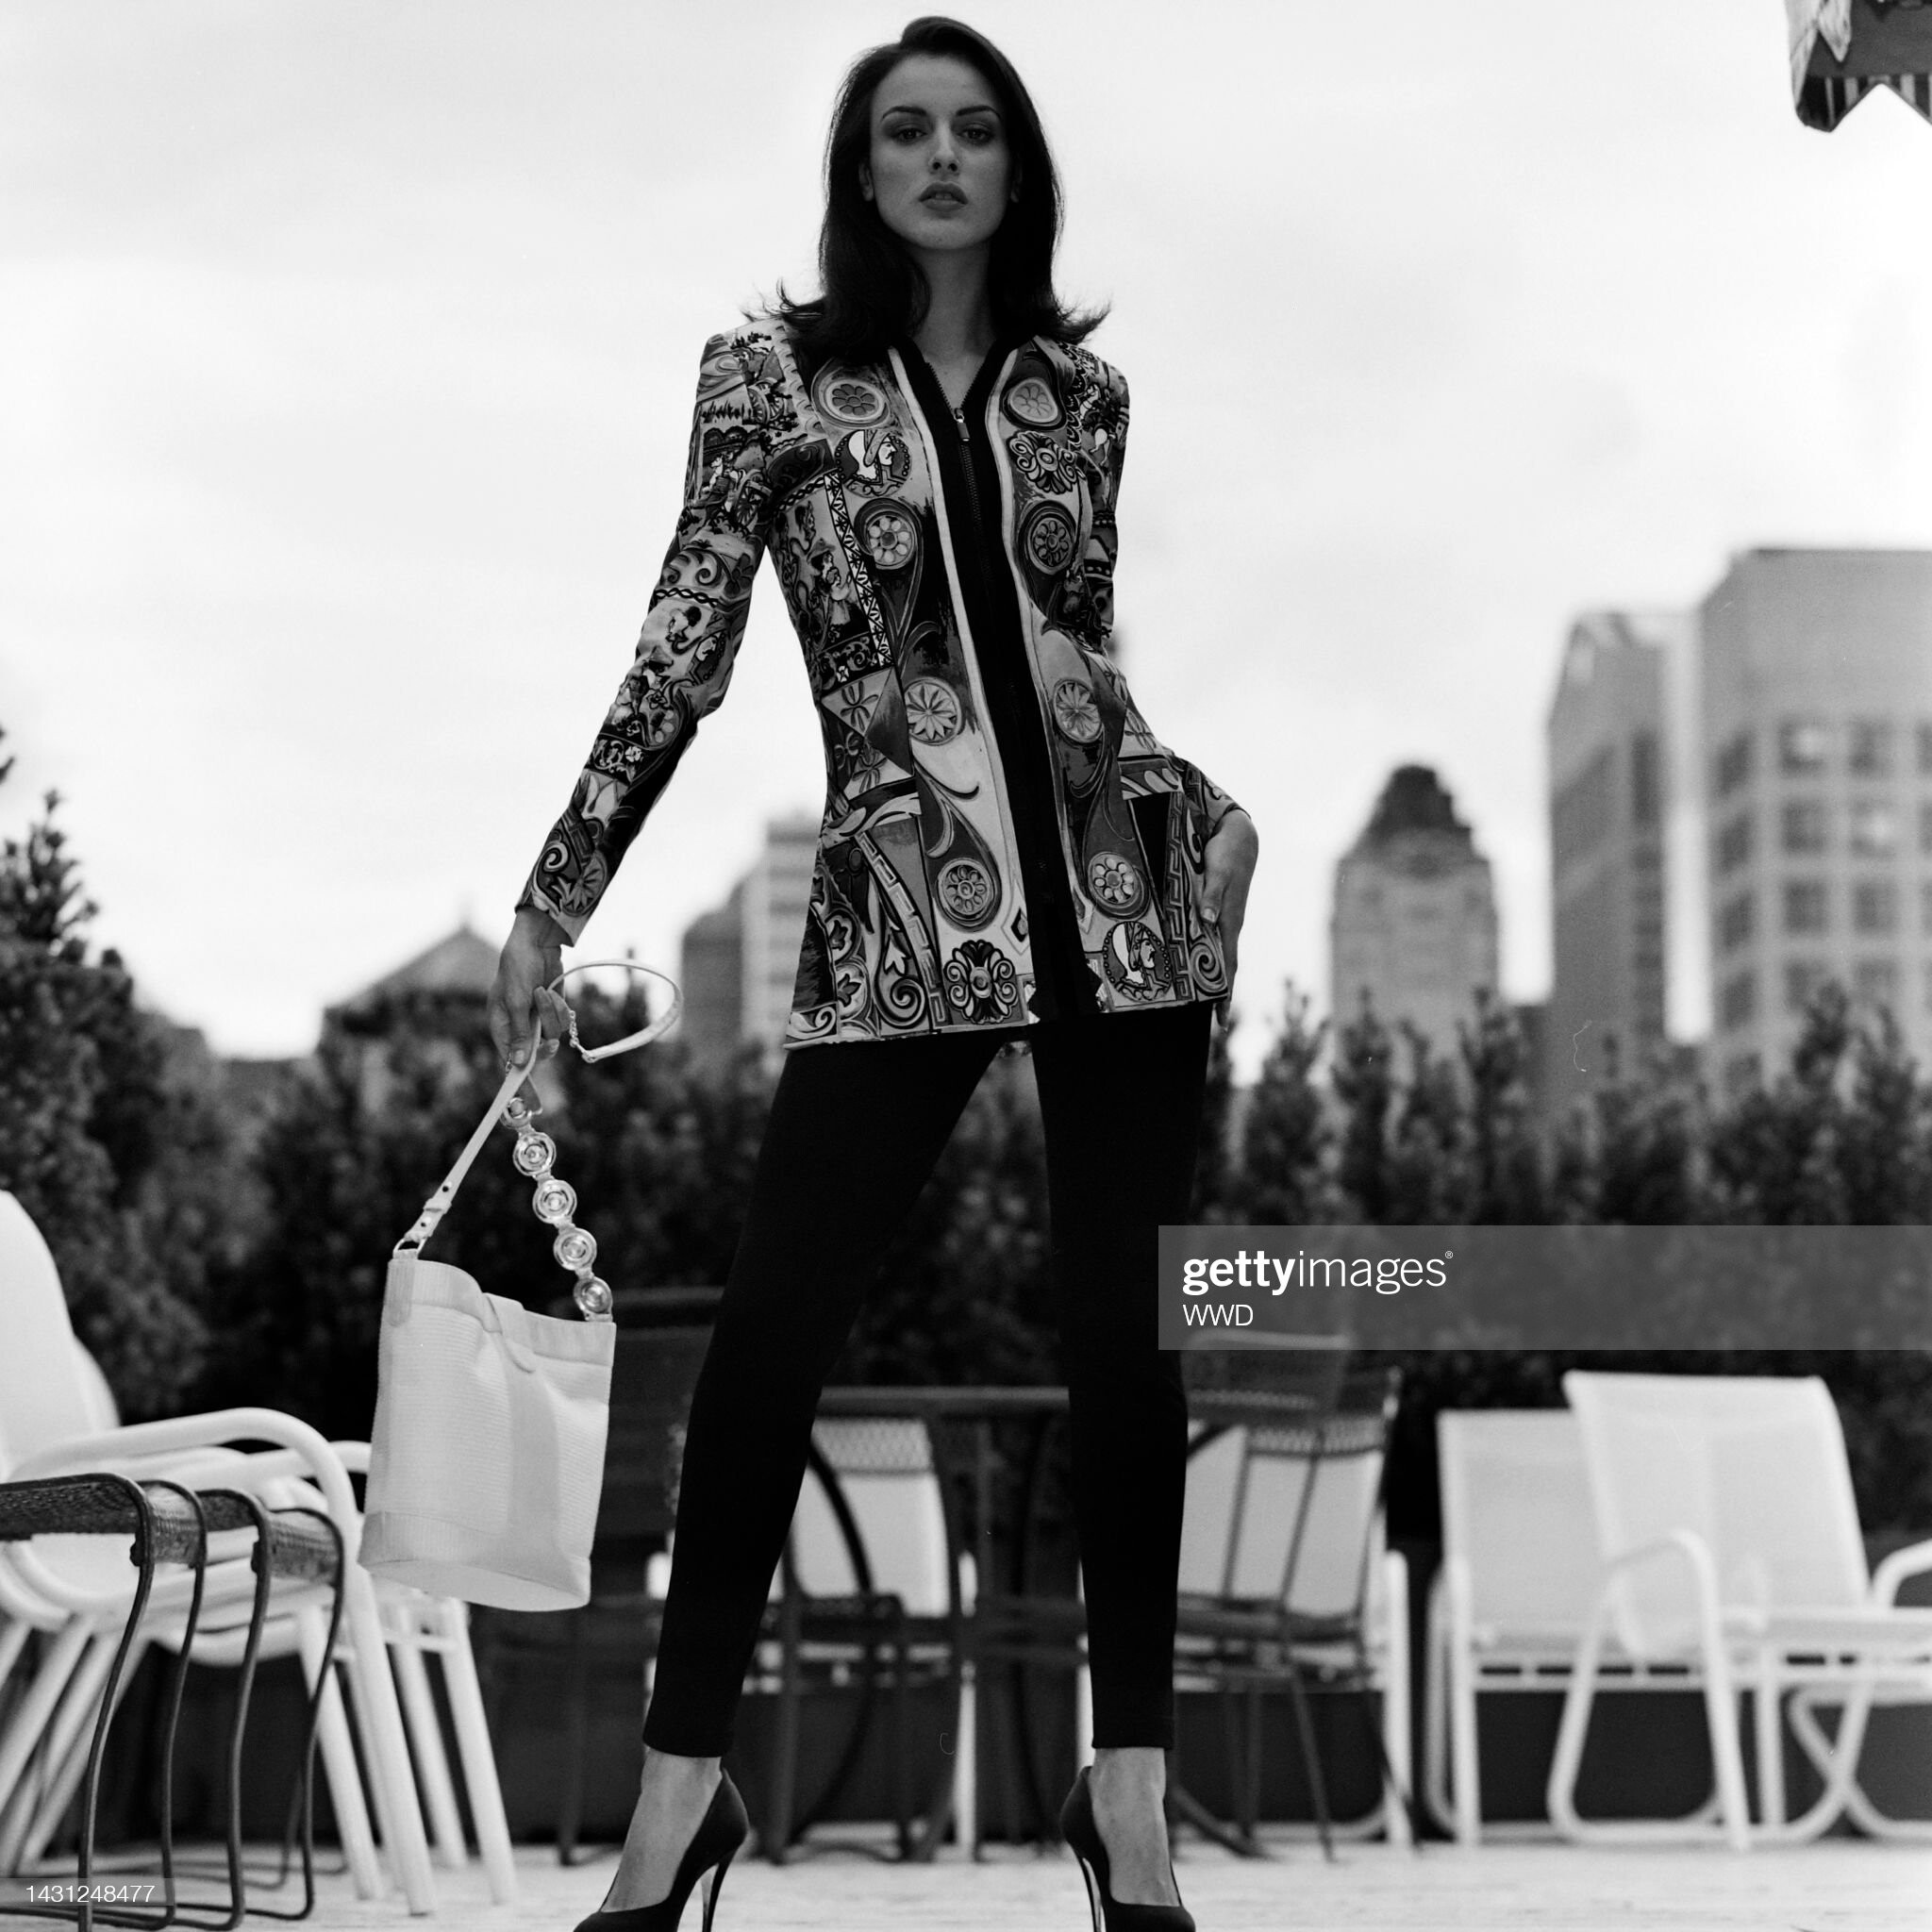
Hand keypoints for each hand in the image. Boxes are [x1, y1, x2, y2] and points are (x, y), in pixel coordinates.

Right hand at [488, 906, 570, 1094]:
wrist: (536, 943)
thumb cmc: (517, 968)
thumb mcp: (516, 1000)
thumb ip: (520, 1033)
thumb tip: (520, 1064)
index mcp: (501, 1028)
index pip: (509, 1065)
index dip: (518, 1086)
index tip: (530, 1106)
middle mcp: (519, 1029)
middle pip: (536, 1057)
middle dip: (544, 1047)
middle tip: (549, 1041)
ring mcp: (537, 1021)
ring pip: (553, 1037)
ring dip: (551, 1015)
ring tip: (543, 992)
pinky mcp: (552, 1012)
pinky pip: (562, 1022)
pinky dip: (559, 1007)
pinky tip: (551, 989)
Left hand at [1201, 810, 1257, 1028]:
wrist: (1241, 837)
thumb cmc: (1227, 854)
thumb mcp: (1217, 872)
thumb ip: (1211, 895)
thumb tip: (1207, 919)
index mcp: (1230, 921)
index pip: (1228, 966)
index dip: (1224, 992)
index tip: (1220, 1018)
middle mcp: (1231, 925)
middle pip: (1227, 967)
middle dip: (1222, 994)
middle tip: (1216, 1020)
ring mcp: (1229, 919)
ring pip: (1222, 955)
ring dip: (1216, 977)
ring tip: (1207, 1000)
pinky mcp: (1224, 911)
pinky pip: (1217, 940)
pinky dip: (1211, 956)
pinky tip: (1202, 963)